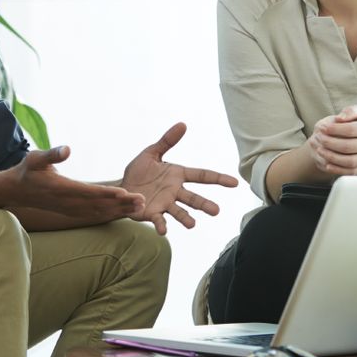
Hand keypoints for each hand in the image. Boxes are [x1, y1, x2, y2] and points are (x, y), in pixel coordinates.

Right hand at [1, 146, 144, 223]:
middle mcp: (68, 202)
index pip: (89, 191)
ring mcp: (70, 209)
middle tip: (142, 201)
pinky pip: (94, 215)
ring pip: (99, 212)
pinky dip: (110, 215)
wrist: (16, 192)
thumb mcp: (35, 158)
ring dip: (119, 211)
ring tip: (140, 207)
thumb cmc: (27, 171)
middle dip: (121, 204)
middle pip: (99, 204)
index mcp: (61, 188)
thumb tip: (67, 149)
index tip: (124, 192)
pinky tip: (124, 213)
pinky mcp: (72, 212)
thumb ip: (52, 154)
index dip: (107, 193)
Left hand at [120, 123, 239, 234]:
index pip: (202, 176)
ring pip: (180, 212)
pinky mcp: (152, 213)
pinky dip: (161, 226)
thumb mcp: (151, 153)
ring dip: (186, 219)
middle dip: (204, 205)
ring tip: (192, 225)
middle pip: (193, 198)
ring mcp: (165, 204)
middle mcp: (175, 191)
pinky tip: (163, 231)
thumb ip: (167, 141)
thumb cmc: (139, 171)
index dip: (218, 179)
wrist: (122, 187)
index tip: (235, 183)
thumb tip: (182, 124)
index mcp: (177, 175)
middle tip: (216, 211)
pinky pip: (159, 220)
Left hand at [305, 105, 356, 175]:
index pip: (350, 130)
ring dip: (331, 157)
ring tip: (319, 150)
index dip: (333, 129)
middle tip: (318, 138)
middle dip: (329, 143)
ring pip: (349, 161)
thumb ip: (351, 111)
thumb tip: (340, 118)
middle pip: (347, 146)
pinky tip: (327, 164)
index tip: (322, 127)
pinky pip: (350, 171)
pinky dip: (337, 169)